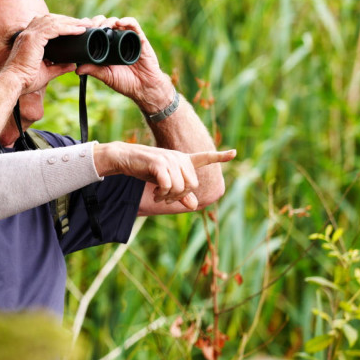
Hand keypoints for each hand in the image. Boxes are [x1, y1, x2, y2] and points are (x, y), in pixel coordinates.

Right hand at [0, 14, 88, 94]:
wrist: (14, 83)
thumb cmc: (26, 80)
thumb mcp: (46, 72)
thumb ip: (59, 67)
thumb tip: (72, 65)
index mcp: (28, 39)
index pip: (46, 24)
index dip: (62, 24)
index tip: (76, 27)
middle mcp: (28, 33)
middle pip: (51, 19)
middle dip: (68, 20)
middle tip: (84, 23)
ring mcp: (30, 34)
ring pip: (54, 21)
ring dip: (71, 22)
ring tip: (85, 25)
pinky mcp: (33, 38)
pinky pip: (54, 28)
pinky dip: (68, 28)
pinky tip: (79, 30)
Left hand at [76, 16, 172, 112]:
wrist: (144, 88)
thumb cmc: (125, 82)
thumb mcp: (106, 76)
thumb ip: (93, 70)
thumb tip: (77, 69)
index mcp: (107, 47)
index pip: (96, 32)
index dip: (88, 27)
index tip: (81, 29)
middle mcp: (116, 40)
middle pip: (105, 23)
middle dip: (96, 22)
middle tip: (91, 27)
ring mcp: (128, 38)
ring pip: (117, 21)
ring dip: (108, 21)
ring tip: (103, 26)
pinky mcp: (140, 38)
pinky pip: (134, 25)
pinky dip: (126, 20)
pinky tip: (119, 23)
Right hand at [94, 142, 235, 209]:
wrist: (125, 158)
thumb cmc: (145, 169)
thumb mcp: (164, 182)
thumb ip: (180, 194)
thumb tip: (194, 206)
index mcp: (183, 160)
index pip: (204, 157)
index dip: (220, 156)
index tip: (234, 153)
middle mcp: (179, 158)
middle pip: (192, 185)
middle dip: (179, 196)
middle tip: (165, 199)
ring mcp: (170, 159)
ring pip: (180, 187)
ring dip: (169, 197)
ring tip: (158, 196)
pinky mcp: (159, 163)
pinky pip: (168, 185)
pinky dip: (162, 194)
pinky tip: (155, 193)